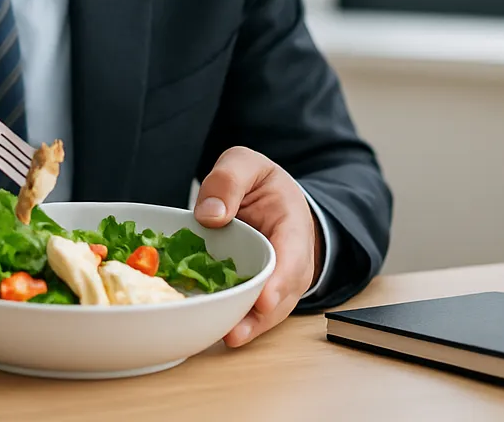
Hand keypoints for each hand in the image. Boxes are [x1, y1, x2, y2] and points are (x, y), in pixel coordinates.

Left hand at [193, 146, 320, 347]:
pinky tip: (213, 331)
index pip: (292, 259)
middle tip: (233, 332)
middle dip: (259, 317)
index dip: (279, 283)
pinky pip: (250, 311)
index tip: (264, 301)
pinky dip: (235, 321)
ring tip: (223, 338)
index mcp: (292, 227)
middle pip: (281, 296)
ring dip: (247, 327)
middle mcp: (291, 262)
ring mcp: (276, 282)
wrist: (270, 199)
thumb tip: (211, 216)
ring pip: (266, 312)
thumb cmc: (261, 183)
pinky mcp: (256, 292)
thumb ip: (229, 180)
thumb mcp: (246, 165)